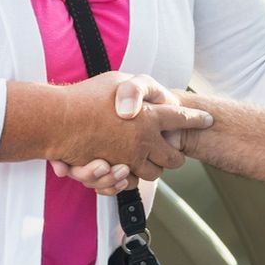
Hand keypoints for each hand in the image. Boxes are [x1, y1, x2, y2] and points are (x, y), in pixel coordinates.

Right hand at [54, 73, 210, 186]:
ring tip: (148, 157)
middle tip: (173, 147)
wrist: (55, 120)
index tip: (209, 120)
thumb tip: (163, 99)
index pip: (183, 119)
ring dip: (154, 167)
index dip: (198, 120)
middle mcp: (145, 140)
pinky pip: (132, 183)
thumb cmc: (86, 97)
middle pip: (175, 157)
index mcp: (150, 116)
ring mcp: (130, 159)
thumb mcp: (120, 80)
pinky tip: (128, 167)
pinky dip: (131, 178)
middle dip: (176, 154)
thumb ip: (143, 89)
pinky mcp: (114, 172)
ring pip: (155, 173)